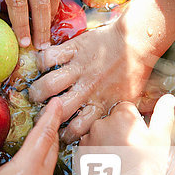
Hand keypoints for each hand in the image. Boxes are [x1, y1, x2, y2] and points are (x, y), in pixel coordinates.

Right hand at [0, 99, 62, 174]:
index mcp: (28, 168)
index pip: (44, 134)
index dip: (52, 115)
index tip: (59, 102)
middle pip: (52, 146)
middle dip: (53, 128)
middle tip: (53, 114)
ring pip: (51, 163)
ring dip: (50, 147)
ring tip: (45, 137)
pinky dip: (45, 166)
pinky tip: (34, 170)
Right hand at [29, 0, 174, 141]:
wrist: (138, 41)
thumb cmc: (133, 71)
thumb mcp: (127, 99)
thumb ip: (111, 115)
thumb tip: (102, 130)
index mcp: (101, 104)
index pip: (77, 128)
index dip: (64, 133)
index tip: (59, 130)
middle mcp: (88, 89)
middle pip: (58, 108)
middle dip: (45, 113)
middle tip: (42, 112)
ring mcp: (79, 68)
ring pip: (49, 84)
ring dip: (38, 90)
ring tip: (37, 92)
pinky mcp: (74, 49)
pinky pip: (50, 56)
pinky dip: (42, 61)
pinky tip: (45, 65)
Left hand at [81, 96, 174, 174]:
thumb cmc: (149, 168)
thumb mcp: (161, 138)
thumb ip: (163, 114)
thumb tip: (168, 98)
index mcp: (121, 116)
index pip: (125, 109)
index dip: (132, 122)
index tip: (137, 135)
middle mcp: (100, 125)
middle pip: (108, 122)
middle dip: (116, 131)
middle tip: (128, 150)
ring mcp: (87, 142)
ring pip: (95, 136)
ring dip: (102, 144)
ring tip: (117, 162)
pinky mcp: (79, 159)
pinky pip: (85, 153)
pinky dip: (93, 158)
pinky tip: (106, 169)